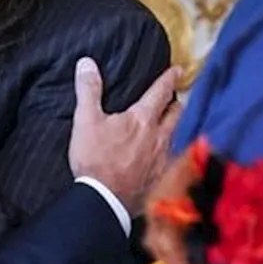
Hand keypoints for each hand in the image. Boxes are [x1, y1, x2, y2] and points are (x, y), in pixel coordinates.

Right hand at [69, 59, 182, 215]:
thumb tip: (87, 63)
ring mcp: (163, 158)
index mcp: (142, 119)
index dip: (168, 78)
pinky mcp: (162, 177)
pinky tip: (166, 155)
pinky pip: (173, 158)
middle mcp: (159, 136)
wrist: (105, 199)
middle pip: (176, 114)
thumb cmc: (96, 159)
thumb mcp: (86, 120)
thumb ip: (88, 90)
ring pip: (177, 135)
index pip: (160, 92)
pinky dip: (172, 151)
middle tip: (174, 98)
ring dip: (175, 126)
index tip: (177, 70)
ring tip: (170, 124)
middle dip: (176, 103)